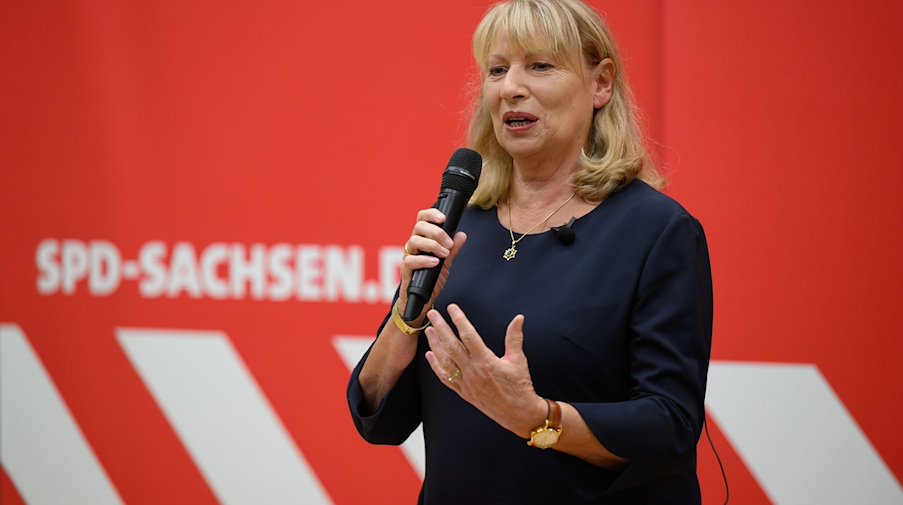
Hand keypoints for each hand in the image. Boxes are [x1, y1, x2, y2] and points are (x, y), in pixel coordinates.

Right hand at [398, 208, 466, 323]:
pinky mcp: (406, 271)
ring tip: (444, 253)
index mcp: (422, 240)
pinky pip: (411, 261)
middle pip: (418, 227)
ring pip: (414, 241)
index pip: (422, 219)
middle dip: (436, 232)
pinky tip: (435, 262)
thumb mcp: (446, 263)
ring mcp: (408, 257)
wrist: (422, 301)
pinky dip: (424, 260)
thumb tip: (461, 235)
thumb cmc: (430, 280)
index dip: (431, 214)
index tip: (444, 218)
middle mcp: (413, 246)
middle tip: (449, 243)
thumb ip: (452, 249)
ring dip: (432, 245)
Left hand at [424, 304, 545, 437]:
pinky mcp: (463, 392)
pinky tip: (430, 355)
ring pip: (445, 361)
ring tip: (429, 331)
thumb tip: (519, 318)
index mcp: (486, 362)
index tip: (452, 308)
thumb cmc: (520, 387)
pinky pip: (445, 378)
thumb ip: (515, 337)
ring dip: (435, 345)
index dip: (459, 320)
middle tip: (432, 314)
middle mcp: (473, 372)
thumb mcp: (518, 360)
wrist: (518, 413)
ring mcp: (466, 383)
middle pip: (452, 346)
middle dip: (441, 328)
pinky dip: (436, 366)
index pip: (469, 336)